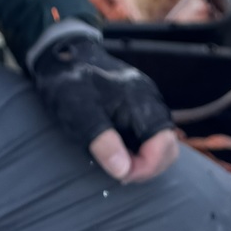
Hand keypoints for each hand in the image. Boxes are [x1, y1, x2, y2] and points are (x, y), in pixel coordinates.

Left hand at [30, 33, 178, 184]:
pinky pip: (149, 134)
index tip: (121, 176)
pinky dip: (139, 149)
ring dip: (143, 160)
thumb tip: (124, 171)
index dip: (145, 168)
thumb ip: (102, 141)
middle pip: (168, 146)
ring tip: (116, 163)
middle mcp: (150, 99)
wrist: (63, 54)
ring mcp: (146, 100)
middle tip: (119, 173)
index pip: (163, 145)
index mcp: (140, 99)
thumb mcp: (78, 113)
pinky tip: (117, 151)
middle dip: (147, 167)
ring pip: (160, 142)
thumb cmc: (68, 82)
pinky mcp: (138, 104)